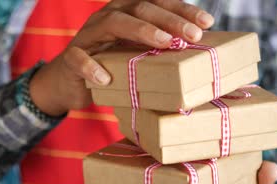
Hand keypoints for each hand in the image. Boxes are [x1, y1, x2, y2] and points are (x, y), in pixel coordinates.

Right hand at [29, 0, 214, 115]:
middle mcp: (108, 17)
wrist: (70, 82)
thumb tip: (195, 55)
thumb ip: (156, 49)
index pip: (157, 3)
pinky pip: (79, 58)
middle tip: (193, 36)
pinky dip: (92, 67)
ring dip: (141, 31)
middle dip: (170, 20)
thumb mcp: (136, 55)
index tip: (207, 23)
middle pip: (140, 8)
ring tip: (164, 43)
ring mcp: (88, 35)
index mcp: (126, 13)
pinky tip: (106, 79)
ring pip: (113, 23)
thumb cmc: (110, 66)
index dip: (182, 10)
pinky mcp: (72, 58)